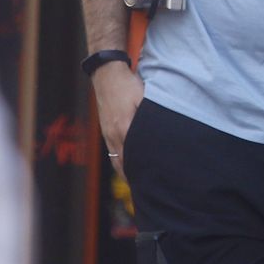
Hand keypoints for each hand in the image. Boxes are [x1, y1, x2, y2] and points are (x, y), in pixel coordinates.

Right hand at [92, 64, 143, 178]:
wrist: (107, 74)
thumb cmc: (128, 85)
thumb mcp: (144, 98)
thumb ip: (150, 116)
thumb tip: (158, 133)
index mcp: (124, 129)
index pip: (133, 159)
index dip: (142, 172)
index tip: (152, 183)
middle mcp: (114, 135)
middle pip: (124, 165)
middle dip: (135, 178)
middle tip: (149, 189)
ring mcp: (107, 134)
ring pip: (117, 161)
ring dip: (127, 172)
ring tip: (139, 184)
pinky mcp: (106, 130)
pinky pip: (113, 153)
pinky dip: (121, 163)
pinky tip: (128, 167)